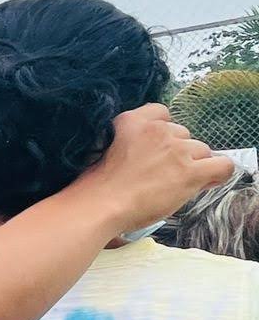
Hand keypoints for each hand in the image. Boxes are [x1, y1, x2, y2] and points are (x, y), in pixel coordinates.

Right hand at [68, 104, 231, 233]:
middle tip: (162, 174)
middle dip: (178, 152)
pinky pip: (222, 166)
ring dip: (192, 165)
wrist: (98, 206)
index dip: (163, 134)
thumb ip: (133, 141)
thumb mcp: (108, 148)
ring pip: (201, 151)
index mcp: (132, 120)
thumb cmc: (97, 186)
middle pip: (184, 134)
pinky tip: (206, 182)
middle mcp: (157, 130)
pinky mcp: (189, 171)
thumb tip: (159, 153)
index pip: (162, 114)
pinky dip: (218, 174)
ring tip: (174, 184)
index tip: (156, 150)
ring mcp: (175, 150)